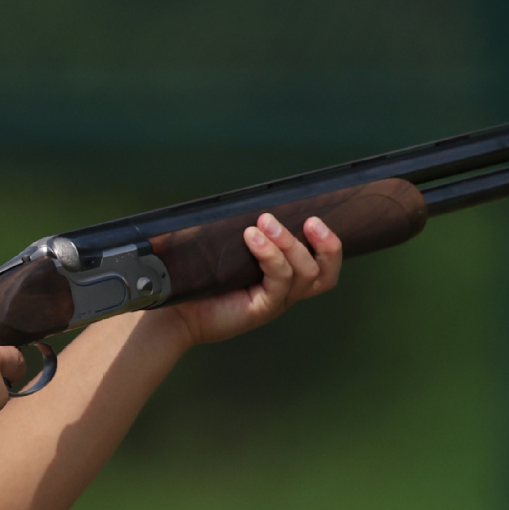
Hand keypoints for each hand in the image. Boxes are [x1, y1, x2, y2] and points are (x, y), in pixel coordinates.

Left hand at [168, 214, 343, 346]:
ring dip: (289, 243)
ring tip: (265, 222)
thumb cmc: (203, 279)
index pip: (324, 266)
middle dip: (325, 244)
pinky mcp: (260, 309)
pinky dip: (269, 255)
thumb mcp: (232, 249)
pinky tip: (252, 238)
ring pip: (303, 274)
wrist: (178, 311)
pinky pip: (278, 281)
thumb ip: (250, 231)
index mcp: (285, 278)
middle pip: (325, 274)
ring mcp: (274, 302)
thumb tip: (256, 199)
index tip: (316, 219)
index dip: (330, 246)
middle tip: (310, 220)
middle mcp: (285, 292)